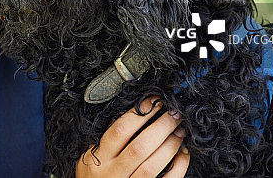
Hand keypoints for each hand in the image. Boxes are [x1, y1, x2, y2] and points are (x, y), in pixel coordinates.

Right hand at [75, 97, 189, 177]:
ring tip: (179, 130)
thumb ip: (106, 140)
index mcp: (99, 158)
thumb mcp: (90, 157)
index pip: (120, 130)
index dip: (139, 114)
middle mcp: (114, 173)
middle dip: (161, 126)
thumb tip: (131, 114)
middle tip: (174, 113)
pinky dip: (178, 167)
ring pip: (153, 165)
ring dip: (170, 145)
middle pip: (140, 147)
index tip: (153, 101)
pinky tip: (183, 153)